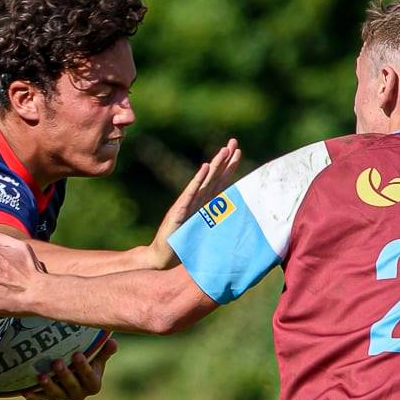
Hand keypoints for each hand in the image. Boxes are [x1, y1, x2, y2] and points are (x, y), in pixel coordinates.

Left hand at [17, 338, 117, 399]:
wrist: (73, 374)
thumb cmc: (86, 362)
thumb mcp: (96, 357)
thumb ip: (104, 351)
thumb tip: (113, 341)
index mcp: (93, 385)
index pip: (89, 378)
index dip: (84, 368)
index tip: (77, 354)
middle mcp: (79, 394)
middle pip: (72, 387)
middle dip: (65, 376)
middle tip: (57, 362)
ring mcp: (63, 397)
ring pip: (56, 394)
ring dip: (49, 386)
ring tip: (41, 375)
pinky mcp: (49, 397)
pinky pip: (41, 398)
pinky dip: (34, 396)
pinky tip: (25, 392)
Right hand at [148, 139, 241, 266]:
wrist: (162, 257)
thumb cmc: (183, 247)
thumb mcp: (205, 236)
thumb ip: (217, 227)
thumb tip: (236, 224)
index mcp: (205, 206)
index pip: (220, 183)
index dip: (229, 167)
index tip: (237, 151)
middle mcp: (197, 202)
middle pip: (214, 177)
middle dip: (224, 159)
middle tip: (234, 141)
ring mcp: (188, 205)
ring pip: (205, 182)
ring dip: (215, 166)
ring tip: (223, 150)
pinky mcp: (179, 212)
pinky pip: (191, 194)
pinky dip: (198, 181)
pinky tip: (204, 168)